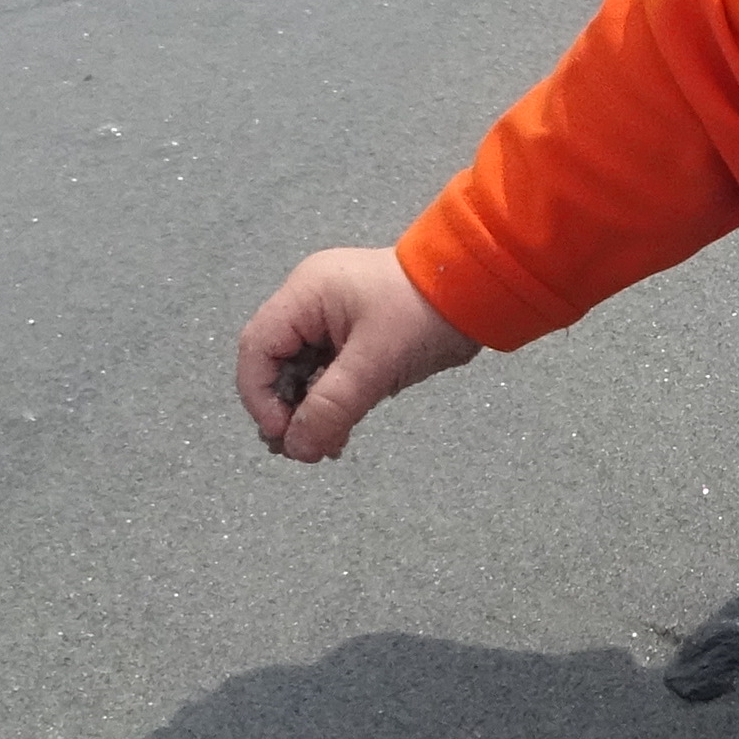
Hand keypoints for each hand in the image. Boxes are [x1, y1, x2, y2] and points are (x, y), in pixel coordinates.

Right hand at [235, 247, 480, 461]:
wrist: (481, 289)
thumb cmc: (424, 315)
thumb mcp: (375, 363)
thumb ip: (331, 407)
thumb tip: (295, 449)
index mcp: (305, 294)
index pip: (257, 348)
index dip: (259, 396)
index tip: (283, 433)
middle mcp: (310, 301)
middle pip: (275, 363)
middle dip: (286, 409)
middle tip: (305, 448)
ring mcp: (332, 317)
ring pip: (302, 372)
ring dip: (310, 411)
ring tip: (326, 447)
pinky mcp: (355, 334)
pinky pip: (328, 372)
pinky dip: (331, 403)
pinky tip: (340, 433)